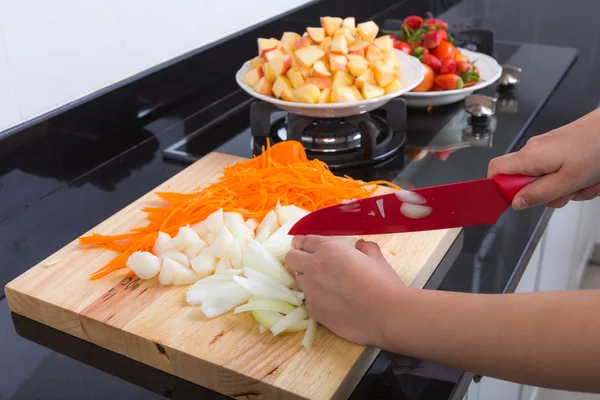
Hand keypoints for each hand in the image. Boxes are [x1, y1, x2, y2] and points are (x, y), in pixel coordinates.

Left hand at [285, 236, 404, 346]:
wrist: (386, 314)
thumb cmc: (383, 283)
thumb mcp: (376, 258)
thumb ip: (365, 248)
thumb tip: (360, 245)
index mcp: (329, 249)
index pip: (304, 241)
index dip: (304, 244)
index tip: (306, 248)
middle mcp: (314, 267)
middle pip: (291, 258)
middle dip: (297, 259)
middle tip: (310, 265)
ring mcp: (310, 290)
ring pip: (297, 280)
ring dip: (306, 279)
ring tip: (324, 286)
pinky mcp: (312, 310)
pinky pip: (307, 300)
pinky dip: (315, 299)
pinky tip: (331, 303)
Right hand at [487, 109, 599, 208]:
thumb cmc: (596, 148)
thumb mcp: (567, 181)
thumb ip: (539, 194)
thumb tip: (517, 202)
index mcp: (529, 156)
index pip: (495, 171)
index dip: (499, 188)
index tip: (517, 199)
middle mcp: (533, 149)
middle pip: (522, 181)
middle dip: (543, 193)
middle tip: (563, 193)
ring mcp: (545, 148)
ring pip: (543, 179)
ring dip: (563, 188)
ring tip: (582, 183)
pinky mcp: (557, 149)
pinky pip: (556, 172)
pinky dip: (570, 179)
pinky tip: (585, 177)